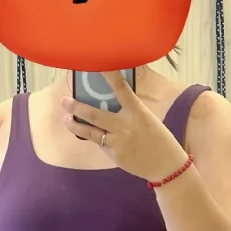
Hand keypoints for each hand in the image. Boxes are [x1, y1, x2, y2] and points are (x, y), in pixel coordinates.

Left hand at [61, 71, 188, 183]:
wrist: (166, 165)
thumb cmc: (159, 138)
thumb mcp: (147, 119)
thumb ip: (130, 111)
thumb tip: (110, 102)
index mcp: (137, 111)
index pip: (120, 88)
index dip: (108, 75)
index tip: (96, 66)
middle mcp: (125, 125)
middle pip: (94, 113)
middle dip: (76, 107)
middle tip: (64, 100)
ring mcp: (117, 141)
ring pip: (90, 132)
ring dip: (75, 125)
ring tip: (65, 119)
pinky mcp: (114, 154)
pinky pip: (99, 143)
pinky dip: (92, 137)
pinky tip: (85, 133)